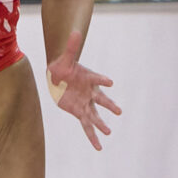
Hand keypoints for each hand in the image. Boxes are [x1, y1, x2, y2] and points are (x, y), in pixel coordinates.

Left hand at [46, 30, 119, 149]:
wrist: (58, 77)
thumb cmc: (63, 66)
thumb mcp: (65, 57)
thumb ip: (71, 46)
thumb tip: (75, 31)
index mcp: (88, 78)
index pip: (96, 79)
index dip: (102, 80)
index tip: (110, 82)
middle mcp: (90, 92)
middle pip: (101, 99)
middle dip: (108, 105)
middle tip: (118, 111)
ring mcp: (85, 103)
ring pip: (95, 116)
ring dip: (101, 124)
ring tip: (108, 132)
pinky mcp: (79, 111)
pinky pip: (87, 126)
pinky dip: (92, 136)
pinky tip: (98, 147)